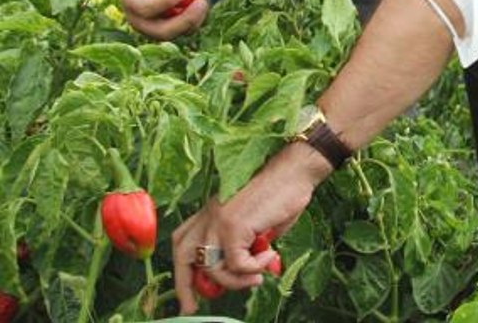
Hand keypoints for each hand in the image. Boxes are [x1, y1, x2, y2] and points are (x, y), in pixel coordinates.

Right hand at [120, 0, 208, 38]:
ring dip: (198, 10)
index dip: (164, 1)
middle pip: (163, 31)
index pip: (144, 8)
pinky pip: (192, 27)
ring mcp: (158, 30)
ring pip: (182, 30)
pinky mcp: (174, 32)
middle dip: (185, 19)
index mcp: (131, 2)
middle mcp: (141, 22)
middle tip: (202, 3)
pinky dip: (201, 10)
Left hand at [172, 144, 327, 312]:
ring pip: (212, 268)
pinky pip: (236, 263)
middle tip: (193, 308)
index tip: (191, 296)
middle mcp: (209, 215)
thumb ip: (247, 248)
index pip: (184, 242)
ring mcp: (218, 219)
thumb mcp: (258, 227)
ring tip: (258, 277)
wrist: (295, 171)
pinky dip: (254, 268)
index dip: (183, 271)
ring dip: (236, 281)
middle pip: (183, 256)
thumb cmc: (283, 195)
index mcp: (212, 212)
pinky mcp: (233, 224)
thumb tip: (246, 275)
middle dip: (184, 287)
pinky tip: (269, 257)